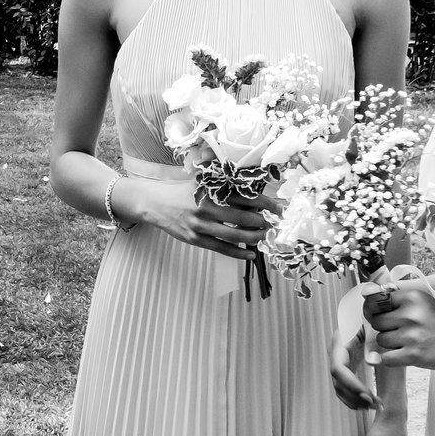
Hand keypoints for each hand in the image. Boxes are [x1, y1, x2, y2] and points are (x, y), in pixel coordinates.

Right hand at [109, 177, 268, 258]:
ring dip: (254, 237)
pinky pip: (221, 248)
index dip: (265, 203)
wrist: (155, 202)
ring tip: (264, 237)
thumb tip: (253, 192)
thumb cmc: (183, 192)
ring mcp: (201, 225)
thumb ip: (224, 184)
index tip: (278, 207)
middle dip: (263, 222)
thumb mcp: (202, 181)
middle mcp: (208, 206)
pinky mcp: (195, 239)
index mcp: (212, 190)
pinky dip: (238, 253)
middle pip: (244, 216)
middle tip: (273, 223)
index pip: (245, 196)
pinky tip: (250, 254)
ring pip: (235, 234)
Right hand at [329, 316, 377, 409]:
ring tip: (376, 406)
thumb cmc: (373, 314)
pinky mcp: (346, 365)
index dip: (351, 384)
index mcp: (339, 342)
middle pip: (338, 382)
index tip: (368, 395)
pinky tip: (368, 404)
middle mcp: (336, 353)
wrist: (370, 308)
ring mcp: (339, 360)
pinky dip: (354, 398)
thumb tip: (373, 361)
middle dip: (355, 396)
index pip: (338, 369)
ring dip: (356, 400)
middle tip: (375, 404)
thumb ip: (372, 339)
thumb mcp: (374, 325)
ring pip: (340, 388)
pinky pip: (345, 387)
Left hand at [366, 278, 434, 372]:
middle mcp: (410, 313)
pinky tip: (407, 355)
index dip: (374, 310)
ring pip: (381, 340)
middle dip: (384, 329)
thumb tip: (366, 297)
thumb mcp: (425, 302)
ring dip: (391, 345)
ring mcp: (411, 334)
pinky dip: (393, 359)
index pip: (374, 301)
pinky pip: (386, 358)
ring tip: (410, 344)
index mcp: (412, 296)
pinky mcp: (414, 354)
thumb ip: (399, 301)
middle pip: (375, 322)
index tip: (380, 315)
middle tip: (400, 332)